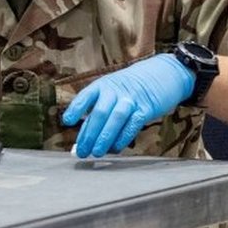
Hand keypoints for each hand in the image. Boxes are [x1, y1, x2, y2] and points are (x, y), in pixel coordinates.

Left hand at [61, 54, 193, 157]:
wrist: (161, 74)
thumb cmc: (130, 88)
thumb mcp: (112, 91)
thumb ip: (99, 111)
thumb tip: (84, 139)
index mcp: (103, 85)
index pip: (86, 96)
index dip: (75, 108)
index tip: (67, 122)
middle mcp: (115, 90)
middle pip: (99, 112)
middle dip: (89, 134)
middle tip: (83, 151)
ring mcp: (131, 98)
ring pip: (115, 119)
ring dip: (104, 138)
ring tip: (97, 153)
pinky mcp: (146, 108)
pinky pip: (133, 124)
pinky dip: (123, 138)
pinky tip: (116, 148)